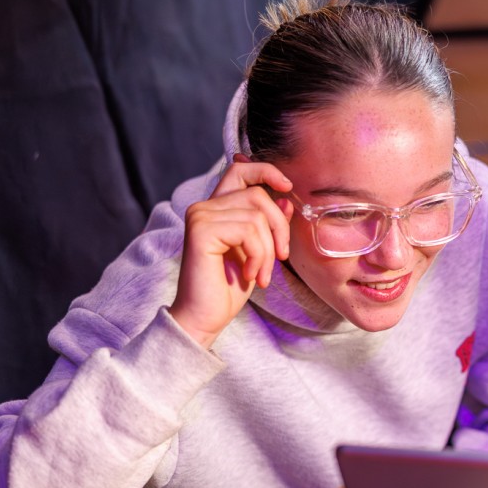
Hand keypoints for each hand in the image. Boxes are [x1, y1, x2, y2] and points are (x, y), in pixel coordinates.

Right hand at [170, 155, 293, 347]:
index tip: (287, 187)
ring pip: (257, 216)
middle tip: (281, 259)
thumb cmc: (229, 287)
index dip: (266, 171)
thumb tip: (285, 199)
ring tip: (261, 274)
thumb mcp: (259, 251)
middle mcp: (204, 207)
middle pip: (258, 195)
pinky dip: (259, 255)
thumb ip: (268, 224)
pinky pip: (248, 230)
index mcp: (217, 208)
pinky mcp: (201, 230)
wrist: (206, 317)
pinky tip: (250, 274)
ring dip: (268, 250)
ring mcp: (200, 216)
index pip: (240, 170)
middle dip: (279, 227)